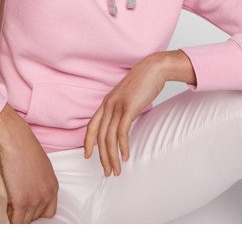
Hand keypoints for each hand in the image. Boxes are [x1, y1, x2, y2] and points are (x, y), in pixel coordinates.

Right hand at [0, 105, 58, 222]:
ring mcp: (35, 200)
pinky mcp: (22, 201)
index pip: (48, 212)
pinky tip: (4, 212)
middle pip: (35, 217)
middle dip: (24, 215)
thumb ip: (40, 182)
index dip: (36, 213)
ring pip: (25, 221)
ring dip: (15, 217)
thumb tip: (30, 190)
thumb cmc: (25, 149)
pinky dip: (9, 220)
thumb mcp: (40, 167)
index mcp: (53, 187)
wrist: (17, 142)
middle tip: (13, 210)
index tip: (26, 210)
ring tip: (7, 210)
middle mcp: (47, 195)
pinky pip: (16, 221)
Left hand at [84, 53, 179, 176]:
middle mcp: (108, 105)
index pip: (92, 125)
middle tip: (107, 172)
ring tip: (117, 170)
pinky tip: (126, 156)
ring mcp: (118, 106)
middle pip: (100, 136)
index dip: (88, 142)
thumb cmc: (143, 82)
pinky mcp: (129, 108)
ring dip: (112, 157)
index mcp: (106, 102)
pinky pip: (122, 132)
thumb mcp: (127, 96)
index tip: (87, 156)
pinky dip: (123, 147)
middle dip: (103, 157)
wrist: (153, 68)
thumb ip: (122, 109)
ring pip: (110, 137)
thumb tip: (124, 122)